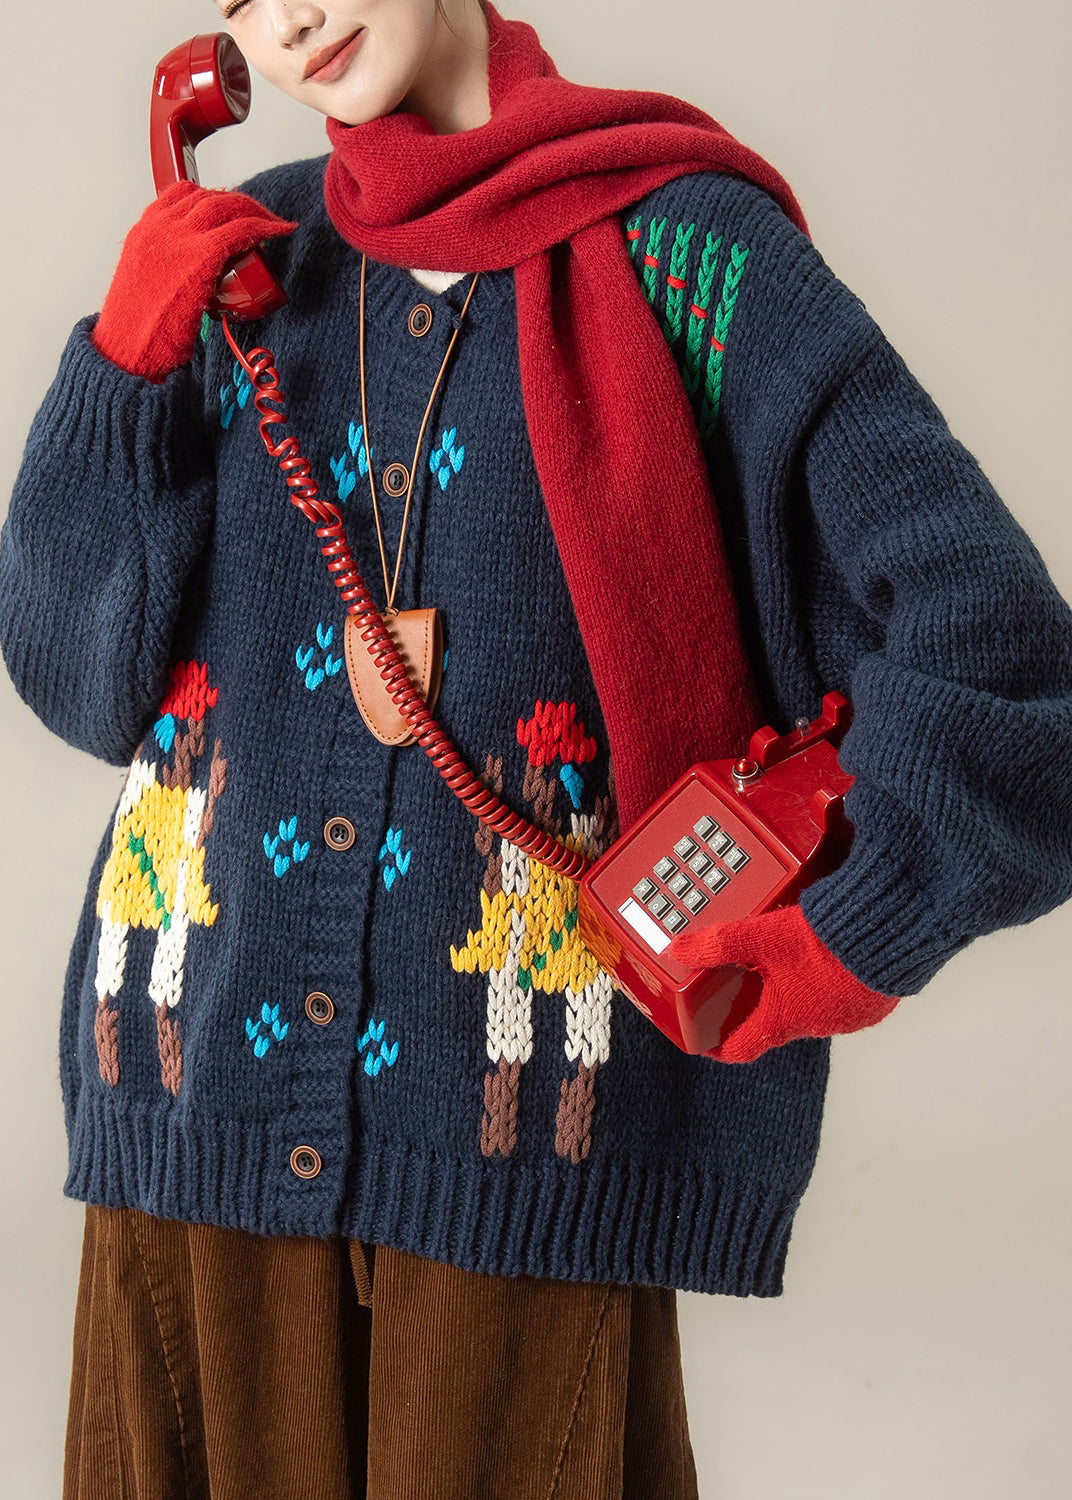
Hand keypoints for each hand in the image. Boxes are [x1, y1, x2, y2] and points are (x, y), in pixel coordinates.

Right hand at [92, 181, 297, 382]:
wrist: (127, 347)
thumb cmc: (137, 329)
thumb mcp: (144, 287)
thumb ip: (161, 274)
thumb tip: (183, 283)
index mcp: (144, 231)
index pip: (182, 194)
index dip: (212, 198)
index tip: (231, 210)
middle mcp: (161, 227)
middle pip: (208, 197)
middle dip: (240, 203)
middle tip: (260, 218)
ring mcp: (180, 238)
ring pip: (226, 207)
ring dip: (256, 211)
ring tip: (273, 225)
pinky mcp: (201, 255)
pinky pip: (241, 229)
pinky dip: (266, 225)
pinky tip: (282, 229)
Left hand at [667, 903, 899, 1063]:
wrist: (888, 933)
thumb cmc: (827, 944)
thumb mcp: (763, 937)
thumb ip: (719, 943)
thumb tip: (679, 949)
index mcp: (783, 1019)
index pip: (741, 1048)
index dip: (719, 1046)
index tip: (706, 1042)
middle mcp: (815, 1026)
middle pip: (776, 1024)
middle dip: (760, 1006)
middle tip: (744, 983)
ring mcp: (848, 1017)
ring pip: (812, 1010)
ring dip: (799, 991)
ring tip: (789, 960)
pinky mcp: (873, 1003)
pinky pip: (845, 999)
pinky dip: (832, 984)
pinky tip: (828, 957)